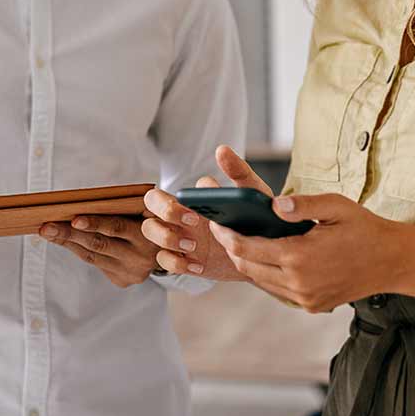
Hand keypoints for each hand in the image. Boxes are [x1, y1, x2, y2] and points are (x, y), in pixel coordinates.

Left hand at [40, 213, 157, 287]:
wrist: (174, 248)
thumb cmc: (154, 218)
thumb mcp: (152, 209)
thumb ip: (128, 206)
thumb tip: (84, 202)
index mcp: (149, 234)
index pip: (117, 228)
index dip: (95, 223)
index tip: (73, 218)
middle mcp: (141, 256)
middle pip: (99, 244)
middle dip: (69, 234)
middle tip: (47, 226)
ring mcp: (132, 271)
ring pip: (93, 256)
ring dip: (68, 243)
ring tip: (48, 231)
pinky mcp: (124, 280)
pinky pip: (96, 264)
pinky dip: (78, 250)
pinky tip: (64, 240)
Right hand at [141, 145, 269, 280]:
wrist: (265, 251)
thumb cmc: (254, 216)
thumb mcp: (250, 191)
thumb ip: (237, 170)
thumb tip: (222, 150)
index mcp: (191, 198)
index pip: (163, 193)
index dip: (174, 203)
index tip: (198, 212)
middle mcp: (179, 215)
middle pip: (149, 206)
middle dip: (164, 213)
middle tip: (192, 222)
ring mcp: (178, 237)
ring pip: (150, 231)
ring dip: (167, 239)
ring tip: (194, 246)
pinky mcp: (183, 259)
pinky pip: (163, 261)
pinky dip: (177, 263)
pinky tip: (197, 265)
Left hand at [208, 191, 403, 312]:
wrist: (391, 262)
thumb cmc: (364, 228)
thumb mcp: (336, 206)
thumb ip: (302, 204)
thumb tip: (273, 205)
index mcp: (300, 256)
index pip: (248, 248)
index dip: (227, 235)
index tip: (215, 222)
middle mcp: (299, 283)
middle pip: (248, 267)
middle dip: (232, 248)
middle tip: (222, 229)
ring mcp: (305, 298)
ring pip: (261, 281)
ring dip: (247, 262)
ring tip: (239, 241)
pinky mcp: (312, 306)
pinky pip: (277, 290)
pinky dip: (266, 274)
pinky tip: (265, 256)